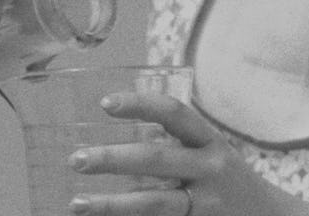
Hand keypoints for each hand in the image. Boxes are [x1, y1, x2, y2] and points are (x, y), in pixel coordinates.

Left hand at [67, 92, 308, 215]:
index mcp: (211, 143)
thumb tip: (129, 132)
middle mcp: (210, 171)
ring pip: (153, 205)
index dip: (140, 105)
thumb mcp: (212, 155)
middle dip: (112, 159)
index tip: (105, 103)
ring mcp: (206, 205)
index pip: (174, 114)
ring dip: (110, 205)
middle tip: (76, 159)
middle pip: (156, 161)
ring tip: (77, 204)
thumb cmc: (232, 184)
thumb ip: (177, 144)